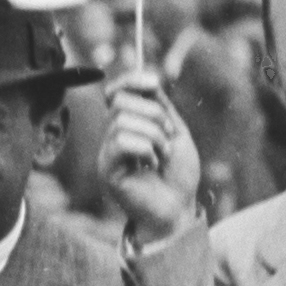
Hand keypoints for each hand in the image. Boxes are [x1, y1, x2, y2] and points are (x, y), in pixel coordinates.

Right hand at [97, 79, 202, 243]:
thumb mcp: (174, 131)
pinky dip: (146, 149)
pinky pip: (122, 141)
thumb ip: (160, 106)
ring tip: (162, 156)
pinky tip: (151, 165)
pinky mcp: (107, 169)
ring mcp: (107, 153)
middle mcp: (112, 136)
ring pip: (124, 120)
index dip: (131, 80)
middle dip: (153, 114)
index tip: (156, 83)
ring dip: (154, 136)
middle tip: (166, 137)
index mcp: (128, 125)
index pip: (116, 91)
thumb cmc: (177, 175)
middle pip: (120, 101)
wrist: (178, 208)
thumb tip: (150, 77)